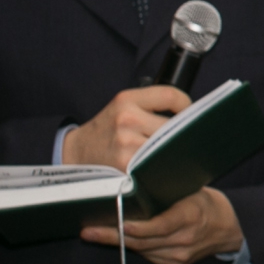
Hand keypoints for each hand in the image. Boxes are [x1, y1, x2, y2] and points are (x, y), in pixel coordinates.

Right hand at [64, 85, 188, 169]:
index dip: (186, 105)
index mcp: (126, 100)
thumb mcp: (121, 108)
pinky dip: (163, 167)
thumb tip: (189, 116)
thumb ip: (150, 107)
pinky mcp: (127, 166)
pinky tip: (159, 168)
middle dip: (180, 134)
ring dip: (173, 153)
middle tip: (180, 141)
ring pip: (168, 146)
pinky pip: (157, 165)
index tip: (188, 116)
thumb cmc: (105, 133)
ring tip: (168, 155)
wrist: (74, 154)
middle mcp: (126, 119)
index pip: (171, 95)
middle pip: (173, 126)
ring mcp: (127, 144)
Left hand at [80, 186, 243, 263]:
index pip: (159, 226)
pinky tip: (118, 239)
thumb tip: (134, 182)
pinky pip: (148, 256)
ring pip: (142, 250)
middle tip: (89, 231)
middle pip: (143, 241)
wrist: (229, 228)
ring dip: (118, 243)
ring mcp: (179, 255)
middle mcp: (184, 239)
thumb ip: (165, 191)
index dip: (137, 227)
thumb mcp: (191, 190)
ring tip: (94, 233)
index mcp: (190, 216)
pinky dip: (133, 247)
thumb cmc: (205, 203)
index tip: (118, 223)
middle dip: (113, 236)